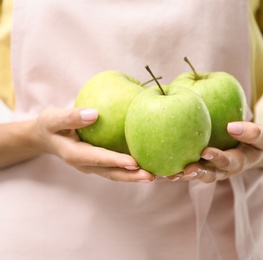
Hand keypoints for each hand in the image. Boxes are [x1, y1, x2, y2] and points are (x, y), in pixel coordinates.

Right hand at [35, 108, 155, 181]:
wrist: (45, 137)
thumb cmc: (50, 125)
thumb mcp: (53, 118)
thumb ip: (71, 116)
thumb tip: (94, 113)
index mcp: (75, 155)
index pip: (98, 158)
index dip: (116, 161)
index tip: (134, 162)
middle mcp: (86, 165)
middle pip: (112, 173)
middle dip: (132, 176)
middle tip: (152, 176)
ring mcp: (94, 167)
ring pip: (116, 174)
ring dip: (135, 176)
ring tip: (155, 175)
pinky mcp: (100, 164)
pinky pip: (117, 168)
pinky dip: (132, 169)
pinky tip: (149, 164)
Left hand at [170, 122, 262, 182]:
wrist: (250, 151)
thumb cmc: (255, 141)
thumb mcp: (261, 136)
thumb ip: (251, 132)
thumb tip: (231, 126)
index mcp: (237, 164)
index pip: (226, 162)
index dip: (217, 158)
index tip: (206, 151)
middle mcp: (221, 171)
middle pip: (208, 175)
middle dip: (196, 173)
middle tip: (184, 171)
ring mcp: (209, 170)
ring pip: (194, 175)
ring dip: (181, 176)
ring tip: (167, 175)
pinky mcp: (199, 166)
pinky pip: (185, 170)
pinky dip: (173, 169)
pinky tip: (158, 166)